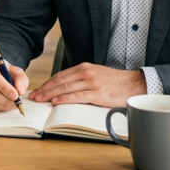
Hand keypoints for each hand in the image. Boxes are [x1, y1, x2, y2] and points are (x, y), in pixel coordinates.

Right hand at [0, 58, 28, 111]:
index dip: (4, 87)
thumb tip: (20, 90)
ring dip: (1, 105)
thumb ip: (20, 79)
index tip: (15, 95)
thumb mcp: (15, 72)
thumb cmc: (3, 73)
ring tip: (11, 104)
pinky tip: (3, 105)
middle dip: (4, 99)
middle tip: (16, 103)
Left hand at [28, 63, 145, 107]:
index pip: (61, 75)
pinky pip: (76, 96)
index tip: (39, 89)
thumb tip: (67, 89)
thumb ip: (83, 79)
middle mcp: (86, 72)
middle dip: (45, 89)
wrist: (134, 84)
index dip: (48, 82)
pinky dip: (64, 99)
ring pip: (65, 88)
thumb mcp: (97, 75)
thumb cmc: (116, 82)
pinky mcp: (97, 93)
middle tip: (34, 96)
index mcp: (84, 67)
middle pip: (60, 81)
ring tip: (40, 100)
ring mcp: (91, 82)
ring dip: (50, 94)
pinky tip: (55, 102)